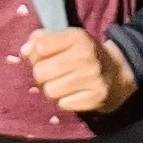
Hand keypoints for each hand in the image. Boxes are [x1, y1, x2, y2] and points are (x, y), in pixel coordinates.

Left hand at [20, 29, 136, 114]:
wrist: (117, 73)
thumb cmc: (84, 54)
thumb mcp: (67, 39)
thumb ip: (43, 40)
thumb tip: (24, 51)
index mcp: (77, 37)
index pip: (40, 46)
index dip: (35, 54)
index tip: (42, 56)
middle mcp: (85, 56)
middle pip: (40, 72)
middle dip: (41, 75)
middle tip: (51, 74)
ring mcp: (92, 78)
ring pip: (50, 91)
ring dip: (51, 90)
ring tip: (61, 84)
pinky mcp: (96, 97)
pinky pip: (63, 104)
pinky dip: (64, 101)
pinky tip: (72, 93)